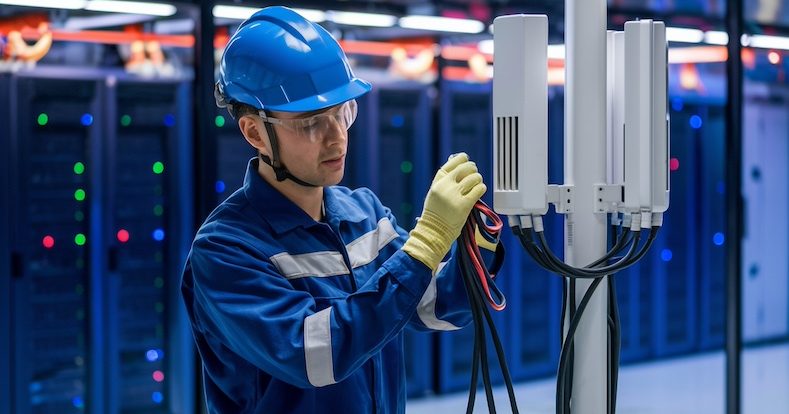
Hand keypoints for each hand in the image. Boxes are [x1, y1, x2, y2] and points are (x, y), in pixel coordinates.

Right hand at [403, 153, 486, 270]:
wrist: (433, 231)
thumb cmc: (436, 214)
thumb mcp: (435, 193)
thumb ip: (445, 181)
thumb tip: (461, 167)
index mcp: (438, 181)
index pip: (453, 162)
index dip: (463, 159)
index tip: (467, 160)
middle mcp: (445, 185)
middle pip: (466, 167)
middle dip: (473, 169)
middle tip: (474, 175)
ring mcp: (454, 195)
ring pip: (474, 177)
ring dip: (478, 180)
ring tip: (477, 185)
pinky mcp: (464, 205)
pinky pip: (479, 189)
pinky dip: (481, 188)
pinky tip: (479, 191)